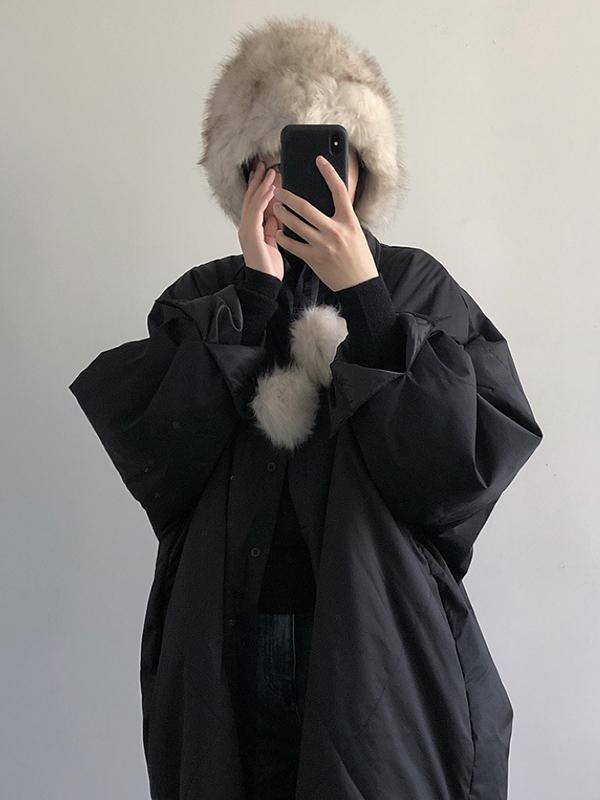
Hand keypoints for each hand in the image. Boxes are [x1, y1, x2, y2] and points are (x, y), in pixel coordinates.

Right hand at [238, 161, 283, 280]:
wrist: (266, 283)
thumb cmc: (269, 268)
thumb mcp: (273, 243)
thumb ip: (272, 229)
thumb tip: (275, 216)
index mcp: (252, 229)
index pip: (254, 203)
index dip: (258, 187)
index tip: (265, 174)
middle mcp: (246, 227)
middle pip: (250, 198)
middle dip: (257, 180)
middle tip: (264, 165)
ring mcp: (247, 230)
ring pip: (252, 202)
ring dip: (261, 186)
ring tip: (270, 172)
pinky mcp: (251, 235)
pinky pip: (256, 213)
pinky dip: (263, 199)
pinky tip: (270, 190)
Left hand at [271, 155, 377, 291]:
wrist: (359, 284)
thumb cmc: (358, 257)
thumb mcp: (355, 232)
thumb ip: (341, 218)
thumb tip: (326, 202)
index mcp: (348, 221)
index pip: (339, 190)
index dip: (329, 173)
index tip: (319, 160)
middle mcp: (335, 231)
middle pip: (307, 208)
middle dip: (289, 197)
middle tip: (278, 190)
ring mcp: (323, 245)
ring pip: (296, 225)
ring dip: (282, 214)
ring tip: (275, 208)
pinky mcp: (314, 258)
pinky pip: (293, 245)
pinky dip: (284, 238)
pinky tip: (278, 232)